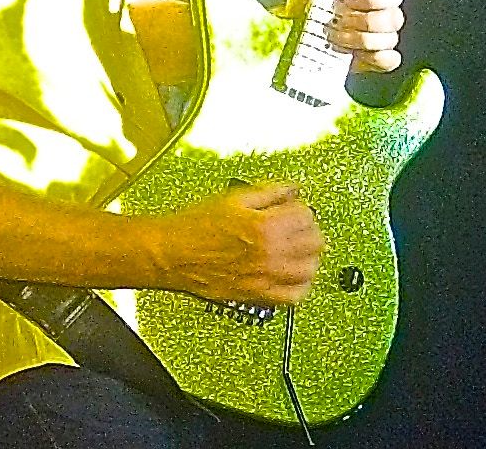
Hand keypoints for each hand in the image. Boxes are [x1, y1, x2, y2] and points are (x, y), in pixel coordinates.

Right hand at [152, 182, 323, 305]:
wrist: (171, 253)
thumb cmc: (194, 226)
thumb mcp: (234, 198)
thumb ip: (270, 192)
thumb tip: (292, 189)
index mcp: (266, 226)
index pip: (306, 216)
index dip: (303, 207)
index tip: (295, 206)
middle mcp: (270, 254)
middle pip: (314, 243)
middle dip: (310, 230)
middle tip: (300, 225)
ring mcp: (265, 277)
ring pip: (309, 270)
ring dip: (310, 256)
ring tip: (301, 248)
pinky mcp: (257, 294)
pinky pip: (293, 297)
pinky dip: (301, 286)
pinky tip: (295, 275)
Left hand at [284, 0, 405, 72]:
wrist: (298, 27)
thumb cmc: (308, 1)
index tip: (347, 0)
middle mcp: (383, 13)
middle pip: (393, 19)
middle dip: (364, 22)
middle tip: (339, 22)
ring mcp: (382, 37)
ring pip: (389, 40)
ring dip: (361, 40)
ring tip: (336, 37)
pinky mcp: (376, 58)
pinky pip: (389, 60)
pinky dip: (372, 58)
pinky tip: (352, 53)